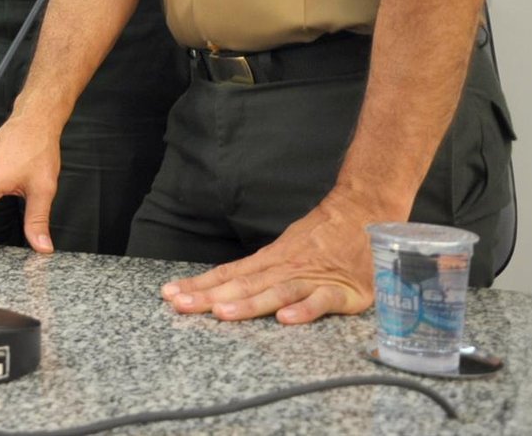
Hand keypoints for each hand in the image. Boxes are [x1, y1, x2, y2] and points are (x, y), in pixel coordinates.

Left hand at [160, 195, 374, 322]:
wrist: (363, 212)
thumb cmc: (322, 235)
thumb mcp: (284, 249)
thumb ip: (259, 271)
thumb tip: (221, 286)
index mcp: (269, 261)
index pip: (226, 274)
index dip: (198, 285)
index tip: (169, 294)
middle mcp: (285, 269)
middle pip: (242, 284)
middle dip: (209, 296)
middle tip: (181, 306)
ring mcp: (313, 278)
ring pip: (276, 292)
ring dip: (248, 303)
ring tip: (222, 313)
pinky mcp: (343, 291)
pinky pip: (322, 301)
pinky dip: (305, 309)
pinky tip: (285, 319)